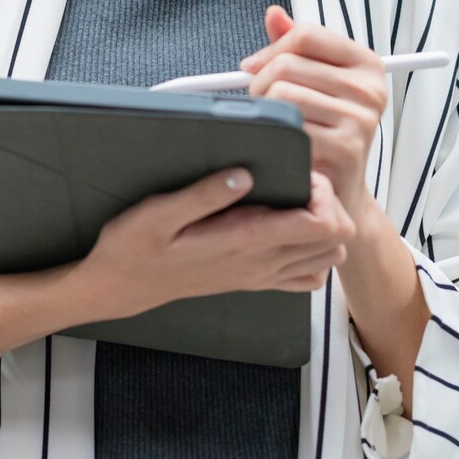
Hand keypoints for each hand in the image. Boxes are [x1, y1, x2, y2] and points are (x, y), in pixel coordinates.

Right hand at [69, 167, 356, 323]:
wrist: (122, 286)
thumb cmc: (135, 248)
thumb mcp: (158, 213)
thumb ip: (203, 194)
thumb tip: (244, 173)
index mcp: (245, 241)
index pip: (322, 224)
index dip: (322, 192)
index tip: (296, 173)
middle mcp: (262, 263)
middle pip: (337, 240)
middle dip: (330, 205)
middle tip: (299, 182)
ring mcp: (261, 275)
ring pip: (328, 258)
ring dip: (324, 226)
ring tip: (295, 201)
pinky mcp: (254, 280)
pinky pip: (307, 276)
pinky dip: (311, 252)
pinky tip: (287, 229)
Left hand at [241, 5, 387, 212]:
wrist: (340, 189)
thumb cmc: (325, 131)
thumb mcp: (317, 82)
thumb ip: (295, 46)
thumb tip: (274, 14)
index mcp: (366, 64)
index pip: (306, 35)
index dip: (271, 49)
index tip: (256, 67)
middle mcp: (369, 89)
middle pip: (287, 64)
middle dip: (260, 84)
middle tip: (262, 103)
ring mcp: (360, 119)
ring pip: (281, 94)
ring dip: (265, 111)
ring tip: (275, 125)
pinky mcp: (344, 148)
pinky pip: (287, 128)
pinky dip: (274, 136)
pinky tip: (283, 145)